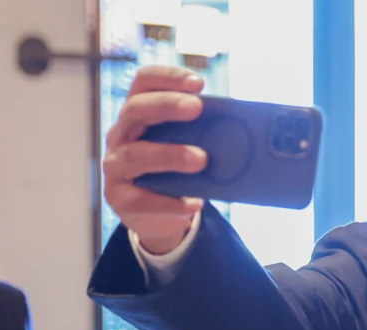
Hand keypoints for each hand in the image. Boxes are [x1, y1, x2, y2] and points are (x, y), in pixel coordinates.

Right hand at [102, 66, 207, 254]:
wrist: (158, 215)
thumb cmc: (175, 169)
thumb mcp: (187, 144)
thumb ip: (204, 132)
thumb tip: (250, 125)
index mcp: (138, 114)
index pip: (144, 82)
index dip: (168, 77)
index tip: (199, 83)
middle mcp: (121, 134)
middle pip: (135, 110)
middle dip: (166, 105)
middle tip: (197, 107)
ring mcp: (116, 166)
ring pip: (135, 155)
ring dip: (169, 154)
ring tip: (201, 159)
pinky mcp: (119, 198)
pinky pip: (141, 199)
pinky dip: (170, 202)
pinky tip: (194, 203)